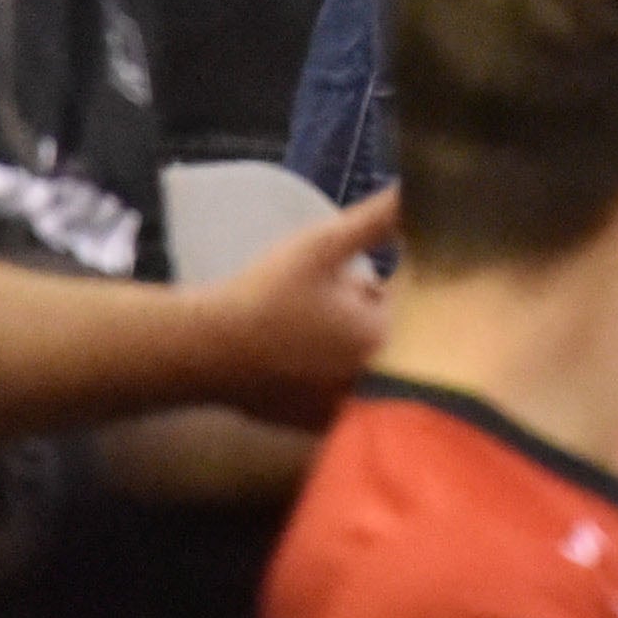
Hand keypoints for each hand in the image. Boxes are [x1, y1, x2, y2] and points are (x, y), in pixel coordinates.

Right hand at [185, 187, 397, 426]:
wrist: (202, 349)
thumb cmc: (265, 294)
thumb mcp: (323, 244)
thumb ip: (377, 220)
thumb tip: (416, 192)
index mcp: (381, 341)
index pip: (387, 303)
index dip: (355, 287)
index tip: (322, 288)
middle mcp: (367, 384)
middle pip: (368, 335)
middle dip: (345, 318)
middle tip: (301, 309)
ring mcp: (335, 410)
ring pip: (344, 363)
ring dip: (327, 348)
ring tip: (287, 332)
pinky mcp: (306, 426)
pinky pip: (320, 392)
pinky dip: (306, 378)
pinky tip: (278, 361)